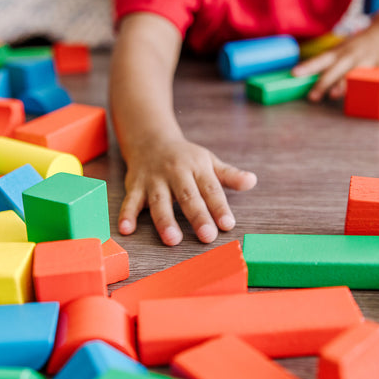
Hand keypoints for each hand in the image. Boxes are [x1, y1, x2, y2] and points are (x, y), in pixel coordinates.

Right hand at [117, 136, 256, 245]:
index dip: (219, 207)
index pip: (211, 189)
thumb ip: (229, 175)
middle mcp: (175, 172)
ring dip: (165, 220)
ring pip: (159, 201)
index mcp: (197, 167)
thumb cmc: (185, 156)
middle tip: (207, 236)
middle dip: (198, 216)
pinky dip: (126, 215)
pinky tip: (126, 229)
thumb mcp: (209, 162)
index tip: (227, 224)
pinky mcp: (135, 186)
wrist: (150, 138)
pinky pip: (130, 201)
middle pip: (188, 196)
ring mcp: (154, 180)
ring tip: (173, 240)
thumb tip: (252, 181)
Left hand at [291, 21, 378, 101]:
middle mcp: (352, 56)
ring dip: (344, 85)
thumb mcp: (343, 48)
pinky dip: (370, 87)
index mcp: (340, 52)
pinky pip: (376, 79)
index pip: (321, 59)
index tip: (294, 73)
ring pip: (354, 75)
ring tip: (334, 95)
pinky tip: (364, 97)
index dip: (308, 67)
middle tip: (312, 97)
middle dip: (323, 83)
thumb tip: (309, 78)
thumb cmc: (361, 44)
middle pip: (335, 70)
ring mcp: (368, 61)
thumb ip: (330, 63)